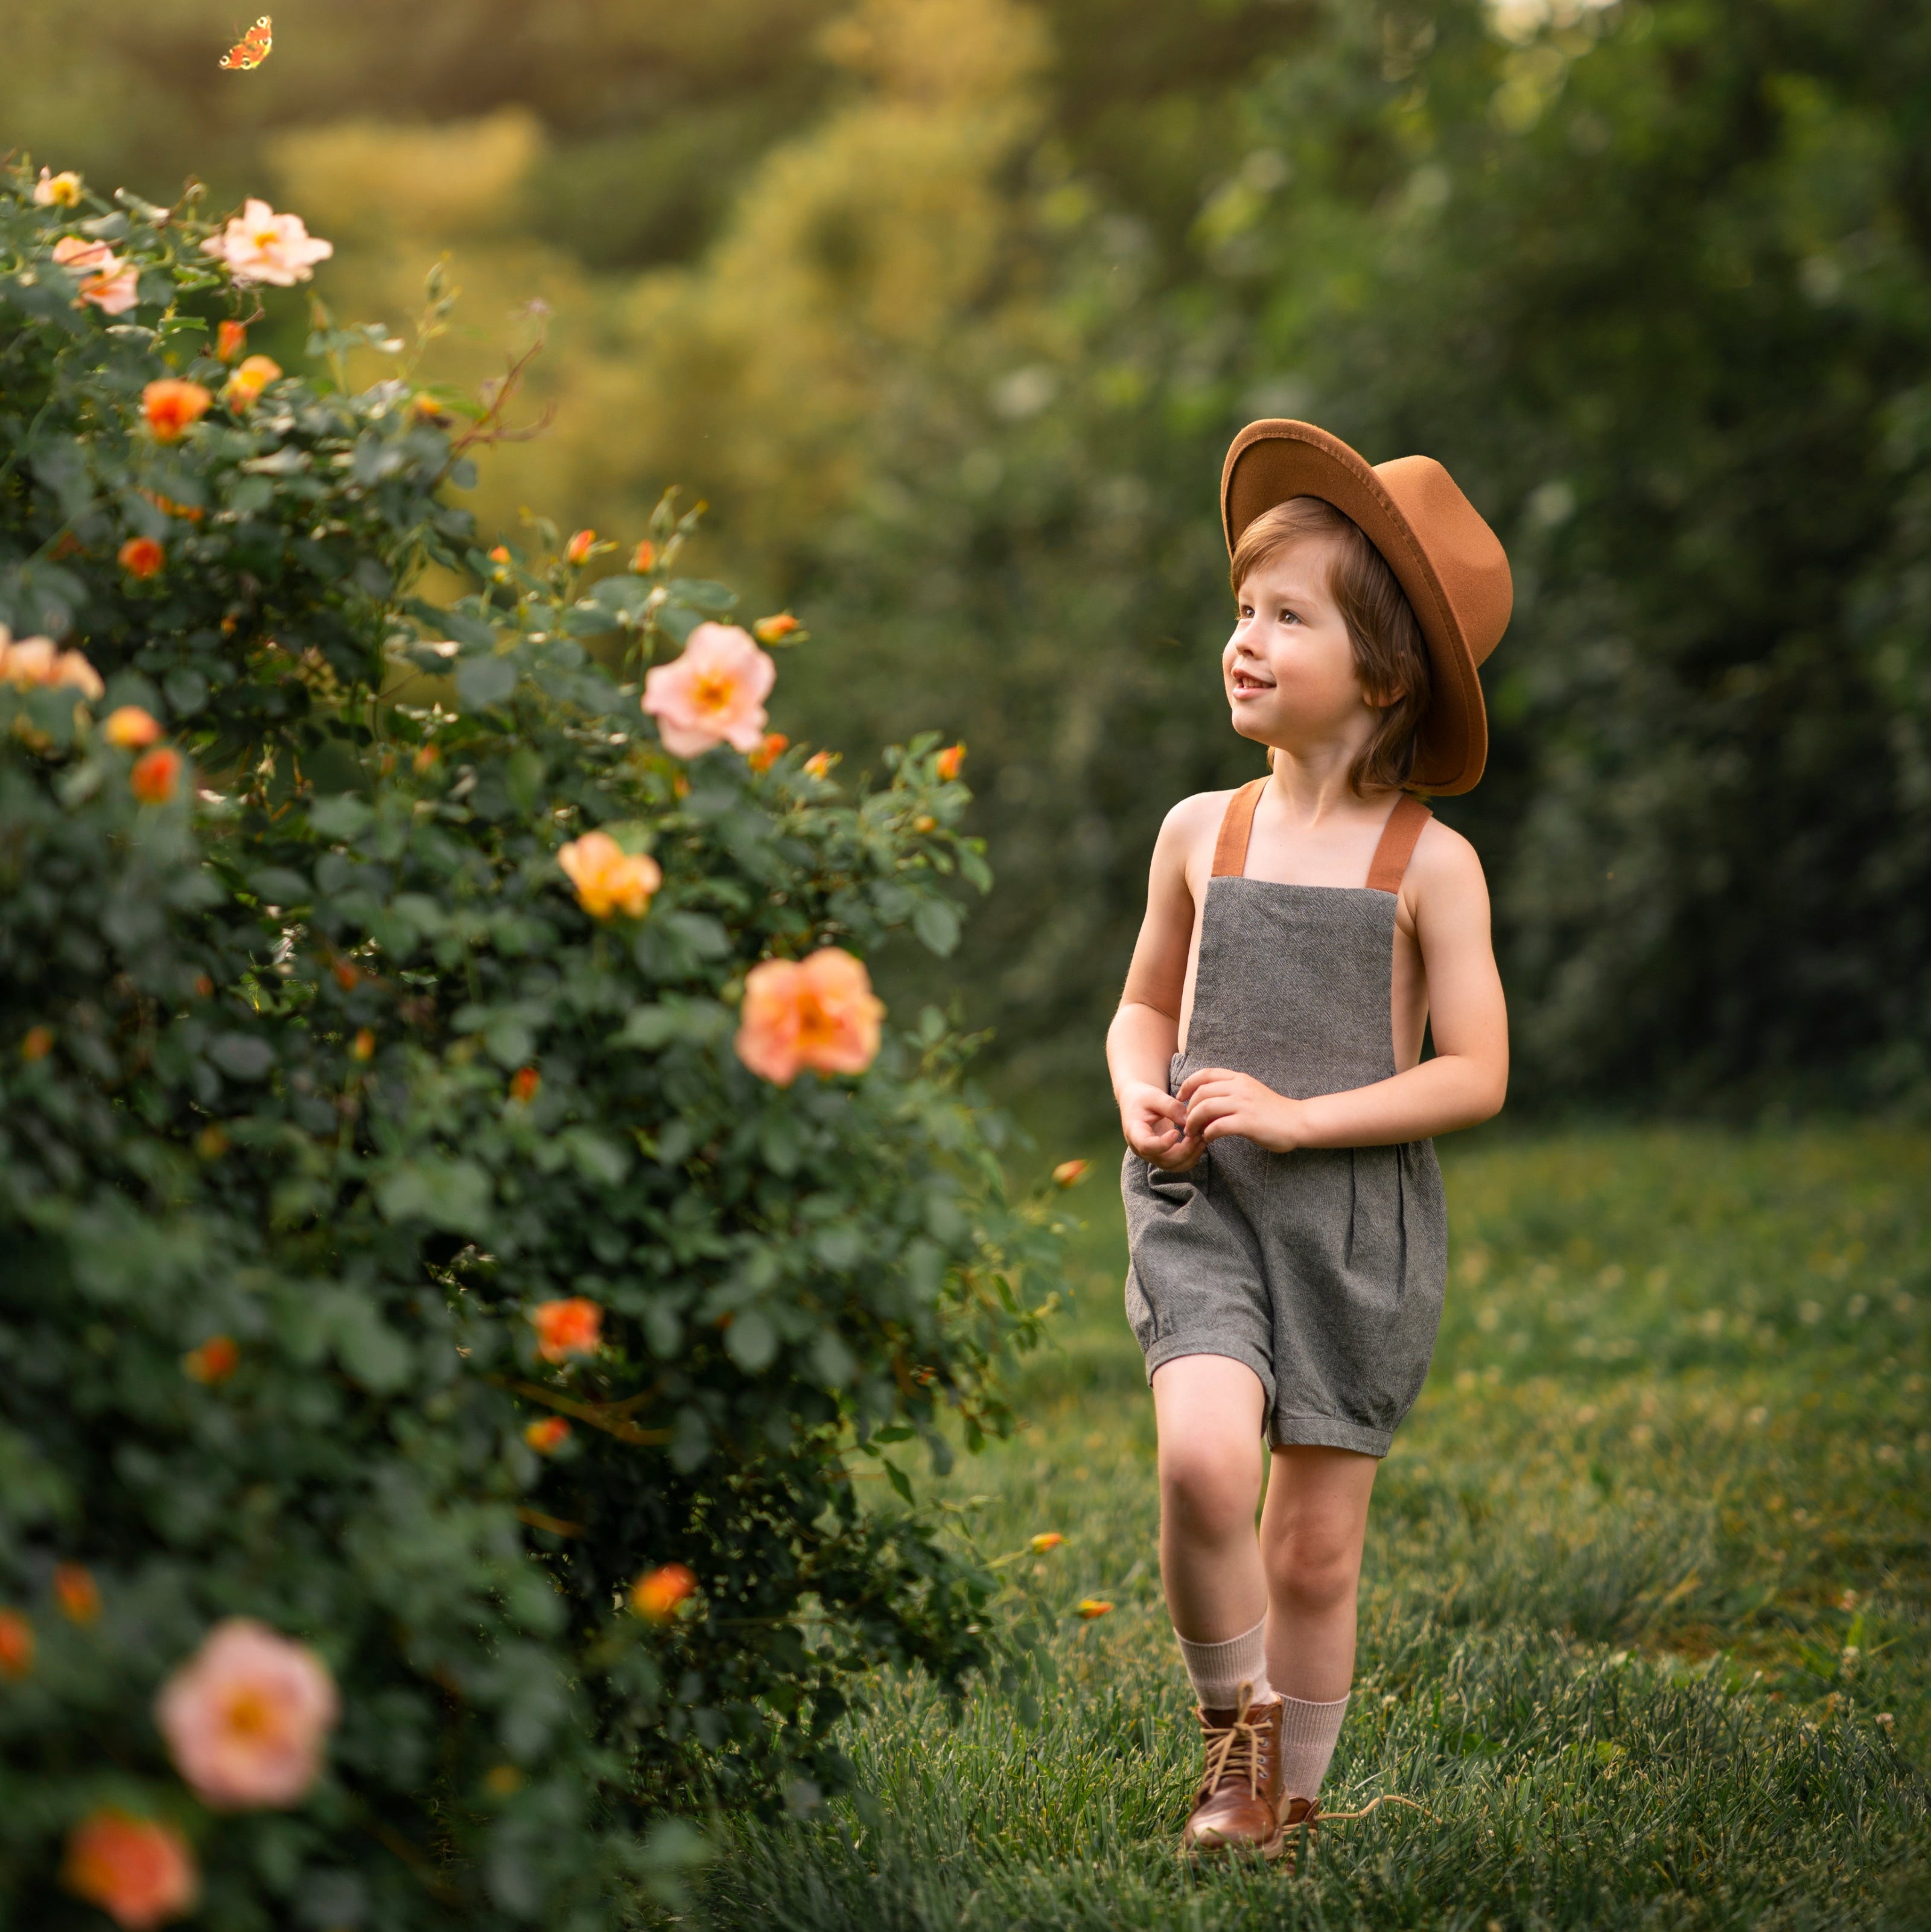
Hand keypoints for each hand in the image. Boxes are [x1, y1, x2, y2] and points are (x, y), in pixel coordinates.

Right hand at [1119, 1078, 1201, 1171]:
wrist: (1136, 1104)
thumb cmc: (1143, 1098)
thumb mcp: (1154, 1096)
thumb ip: (1171, 1107)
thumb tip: (1189, 1120)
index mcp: (1134, 1132)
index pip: (1146, 1146)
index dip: (1163, 1143)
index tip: (1177, 1132)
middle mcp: (1141, 1149)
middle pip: (1164, 1160)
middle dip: (1185, 1150)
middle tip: (1198, 1134)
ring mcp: (1153, 1155)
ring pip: (1174, 1166)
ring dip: (1191, 1155)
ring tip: (1202, 1137)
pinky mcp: (1163, 1156)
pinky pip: (1179, 1164)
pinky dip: (1192, 1156)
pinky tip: (1199, 1141)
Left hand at [1176, 1067, 1304, 1151]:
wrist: (1297, 1121)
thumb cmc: (1272, 1110)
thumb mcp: (1250, 1091)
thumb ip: (1230, 1091)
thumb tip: (1204, 1099)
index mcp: (1239, 1079)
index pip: (1205, 1074)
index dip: (1188, 1084)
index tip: (1180, 1098)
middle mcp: (1240, 1088)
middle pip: (1201, 1092)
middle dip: (1188, 1109)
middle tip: (1187, 1123)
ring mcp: (1244, 1104)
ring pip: (1206, 1108)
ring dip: (1194, 1122)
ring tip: (1193, 1133)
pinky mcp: (1248, 1122)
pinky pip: (1218, 1126)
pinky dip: (1208, 1133)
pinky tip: (1208, 1139)